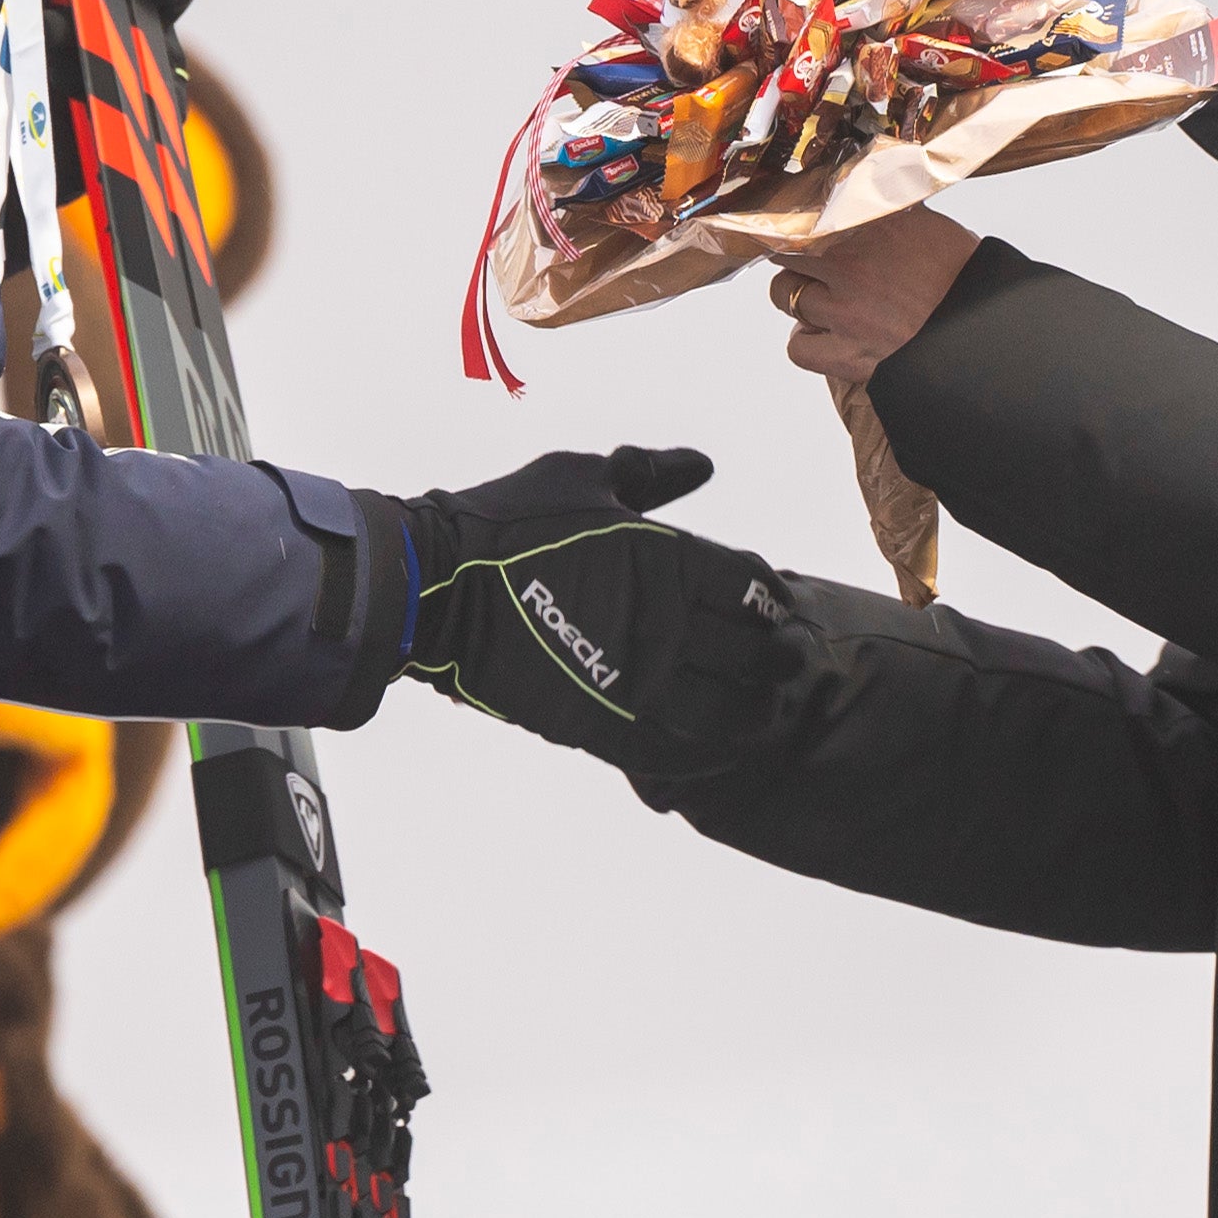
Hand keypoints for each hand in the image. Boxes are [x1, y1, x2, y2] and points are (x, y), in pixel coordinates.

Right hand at [397, 447, 802, 768]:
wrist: (437, 588)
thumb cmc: (508, 522)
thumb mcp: (583, 477)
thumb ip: (649, 473)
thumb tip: (701, 465)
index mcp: (669, 558)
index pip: (754, 588)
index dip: (772, 600)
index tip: (768, 608)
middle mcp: (665, 622)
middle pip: (758, 654)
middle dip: (779, 658)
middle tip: (781, 661)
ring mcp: (636, 679)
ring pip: (729, 713)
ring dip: (756, 712)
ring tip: (760, 709)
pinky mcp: (602, 723)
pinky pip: (677, 751)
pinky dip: (709, 753)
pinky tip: (716, 745)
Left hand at [772, 209, 979, 383]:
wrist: (985, 332)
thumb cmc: (966, 278)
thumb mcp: (929, 224)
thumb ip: (890, 207)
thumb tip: (870, 185)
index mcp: (868, 227)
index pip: (804, 209)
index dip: (796, 219)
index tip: (799, 222)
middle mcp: (848, 265)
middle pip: (784, 251)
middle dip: (795, 256)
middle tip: (814, 263)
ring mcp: (842, 311)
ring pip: (784, 296)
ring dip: (797, 296)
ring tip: (822, 299)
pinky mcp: (847, 354)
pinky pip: (798, 348)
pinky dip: (805, 342)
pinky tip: (823, 336)